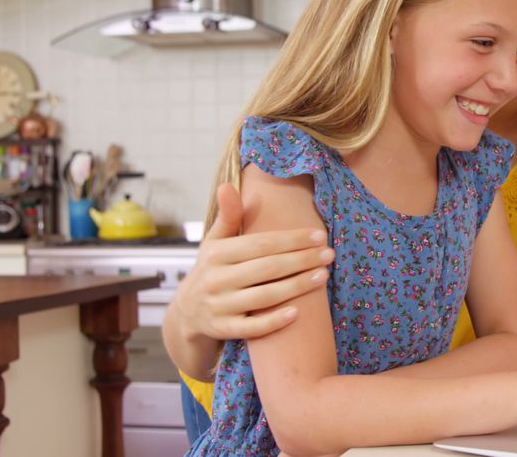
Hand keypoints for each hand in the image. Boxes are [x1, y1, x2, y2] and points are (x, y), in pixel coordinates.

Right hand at [173, 183, 333, 340]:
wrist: (186, 313)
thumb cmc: (211, 270)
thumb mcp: (214, 243)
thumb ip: (226, 216)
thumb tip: (227, 186)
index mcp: (217, 254)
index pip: (262, 244)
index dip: (292, 239)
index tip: (319, 235)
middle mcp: (217, 279)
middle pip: (268, 268)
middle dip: (302, 260)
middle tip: (330, 254)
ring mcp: (220, 307)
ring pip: (264, 296)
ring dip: (297, 286)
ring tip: (323, 276)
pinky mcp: (223, 330)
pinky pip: (252, 328)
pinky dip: (274, 321)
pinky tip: (297, 313)